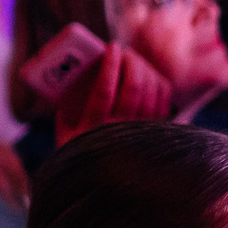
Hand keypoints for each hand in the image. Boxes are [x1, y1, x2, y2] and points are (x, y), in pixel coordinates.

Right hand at [55, 43, 172, 146]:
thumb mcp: (64, 130)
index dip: (110, 65)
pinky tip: (148, 75)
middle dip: (131, 62)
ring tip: (133, 60)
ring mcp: (142, 131)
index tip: (111, 47)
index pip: (105, 90)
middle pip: (133, 87)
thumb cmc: (80, 150)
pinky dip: (157, 82)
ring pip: (151, 91)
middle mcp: (121, 129)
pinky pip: (163, 99)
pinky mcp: (156, 130)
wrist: (107, 180)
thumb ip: (65, 105)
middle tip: (123, 51)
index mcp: (93, 128)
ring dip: (144, 69)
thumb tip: (71, 73)